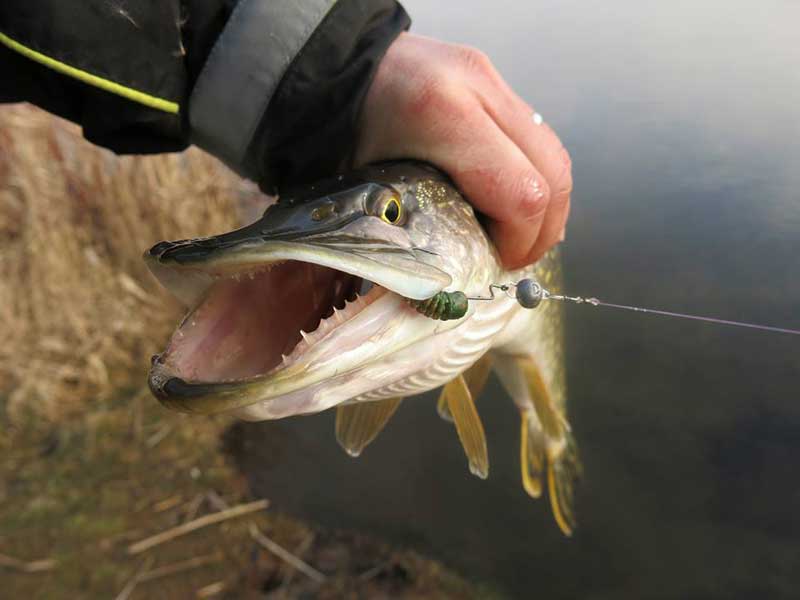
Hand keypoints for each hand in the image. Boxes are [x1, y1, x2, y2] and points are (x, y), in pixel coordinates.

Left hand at [355, 33, 572, 268]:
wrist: (338, 68)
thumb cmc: (341, 132)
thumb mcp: (371, 186)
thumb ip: (420, 228)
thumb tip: (464, 270)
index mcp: (442, 115)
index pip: (522, 193)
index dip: (522, 241)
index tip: (500, 262)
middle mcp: (480, 89)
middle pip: (553, 172)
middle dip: (544, 228)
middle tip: (516, 257)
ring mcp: (493, 81)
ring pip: (554, 154)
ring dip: (547, 204)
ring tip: (518, 234)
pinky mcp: (496, 83)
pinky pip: (537, 139)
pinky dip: (535, 177)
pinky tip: (510, 202)